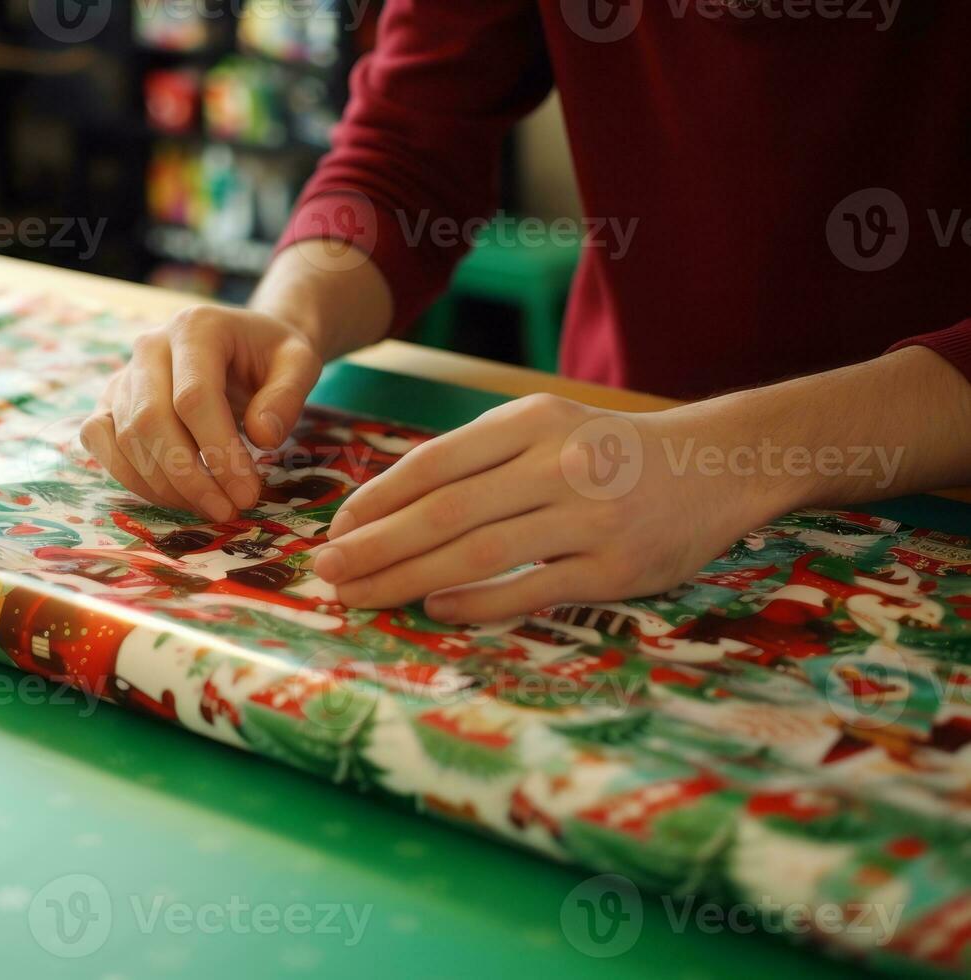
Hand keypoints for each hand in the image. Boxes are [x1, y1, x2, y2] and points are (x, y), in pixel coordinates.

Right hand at [81, 305, 322, 520]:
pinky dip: (130, 477)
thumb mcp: (299, 363)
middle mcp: (149, 345)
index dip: (218, 452)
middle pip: (152, 420)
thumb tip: (263, 438)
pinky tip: (173, 496)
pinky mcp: (110, 400)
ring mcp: (124, 373)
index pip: (194, 397)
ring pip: (126, 437)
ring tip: (210, 507)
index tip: (247, 494)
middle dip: (190, 478)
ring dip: (165, 486)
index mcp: (195, 327)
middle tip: (228, 511)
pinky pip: (100, 440)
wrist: (245, 343)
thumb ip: (288, 396)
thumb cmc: (271, 356)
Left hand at [313, 393, 785, 622]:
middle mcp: (556, 463)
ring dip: (409, 578)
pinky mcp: (616, 567)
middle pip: (444, 511)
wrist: (713, 465)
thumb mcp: (545, 428)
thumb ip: (478, 460)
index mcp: (530, 422)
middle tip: (327, 572)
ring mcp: (588, 517)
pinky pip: (533, 588)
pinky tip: (435, 608)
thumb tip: (388, 508)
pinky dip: (478, 601)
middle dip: (376, 545)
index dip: (377, 499)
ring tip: (361, 597)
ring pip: (479, 552)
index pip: (434, 463)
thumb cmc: (608, 450)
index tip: (337, 530)